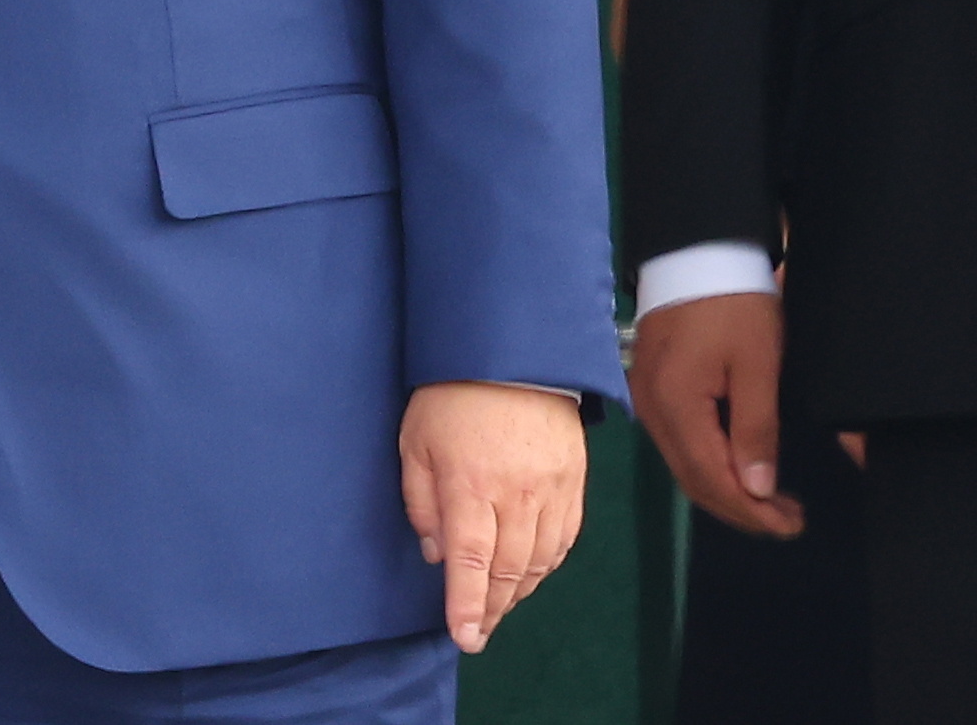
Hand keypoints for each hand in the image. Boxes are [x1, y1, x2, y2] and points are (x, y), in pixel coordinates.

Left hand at [399, 381, 585, 652]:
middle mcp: (516, 496)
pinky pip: (565, 540)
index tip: (465, 636)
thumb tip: (435, 551)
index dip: (467, 604)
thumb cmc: (450, 395)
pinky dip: (547, 566)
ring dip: (519, 592)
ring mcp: (552, 492)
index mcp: (470, 485)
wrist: (513, 354)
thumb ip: (421, 499)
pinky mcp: (575, 484)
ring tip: (500, 607)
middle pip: (509, 570)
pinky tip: (531, 574)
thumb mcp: (414, 440)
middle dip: (493, 607)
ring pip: (540, 561)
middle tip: (479, 630)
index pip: (470, 561)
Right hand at [630, 291, 801, 536]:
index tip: (792, 525)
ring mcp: (645, 398)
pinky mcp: (650, 387)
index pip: (711, 479)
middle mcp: (650, 409)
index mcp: (675, 404)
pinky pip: (677, 443)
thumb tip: (757, 490)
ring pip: (683, 464)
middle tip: (789, 521)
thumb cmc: (734, 305)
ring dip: (726, 489)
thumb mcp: (758, 365)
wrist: (696, 251)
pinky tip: (738, 466)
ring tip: (772, 501)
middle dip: (741, 509)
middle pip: (692, 479)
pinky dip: (709, 464)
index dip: (751, 511)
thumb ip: (756, 430)